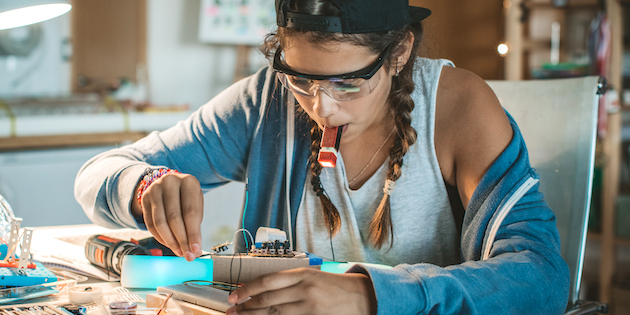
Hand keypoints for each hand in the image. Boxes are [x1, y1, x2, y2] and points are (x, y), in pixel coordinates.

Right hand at [131, 172, 203, 260]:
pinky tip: (169, 244)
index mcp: (189, 182)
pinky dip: (160, 238)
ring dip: (170, 242)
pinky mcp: (144, 199)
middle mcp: (170, 182)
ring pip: (160, 222)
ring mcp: (155, 190)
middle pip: (174, 218)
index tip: (196, 249)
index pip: (191, 212)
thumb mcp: (196, 205)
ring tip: (179, 252)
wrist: (168, 184)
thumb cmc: (186, 198)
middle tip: (187, 255)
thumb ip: (195, 226)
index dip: (193, 233)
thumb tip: (194, 250)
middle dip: (181, 240)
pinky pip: (150, 224)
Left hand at [226, 268, 376, 314]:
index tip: (234, 296)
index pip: (267, 281)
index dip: (247, 289)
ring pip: (274, 314)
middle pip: (267, 300)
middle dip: (246, 307)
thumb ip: (289, 281)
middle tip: (232, 311)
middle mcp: (305, 290)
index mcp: (303, 274)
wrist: (362, 297)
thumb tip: (260, 289)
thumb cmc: (334, 286)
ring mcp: (309, 307)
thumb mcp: (313, 276)